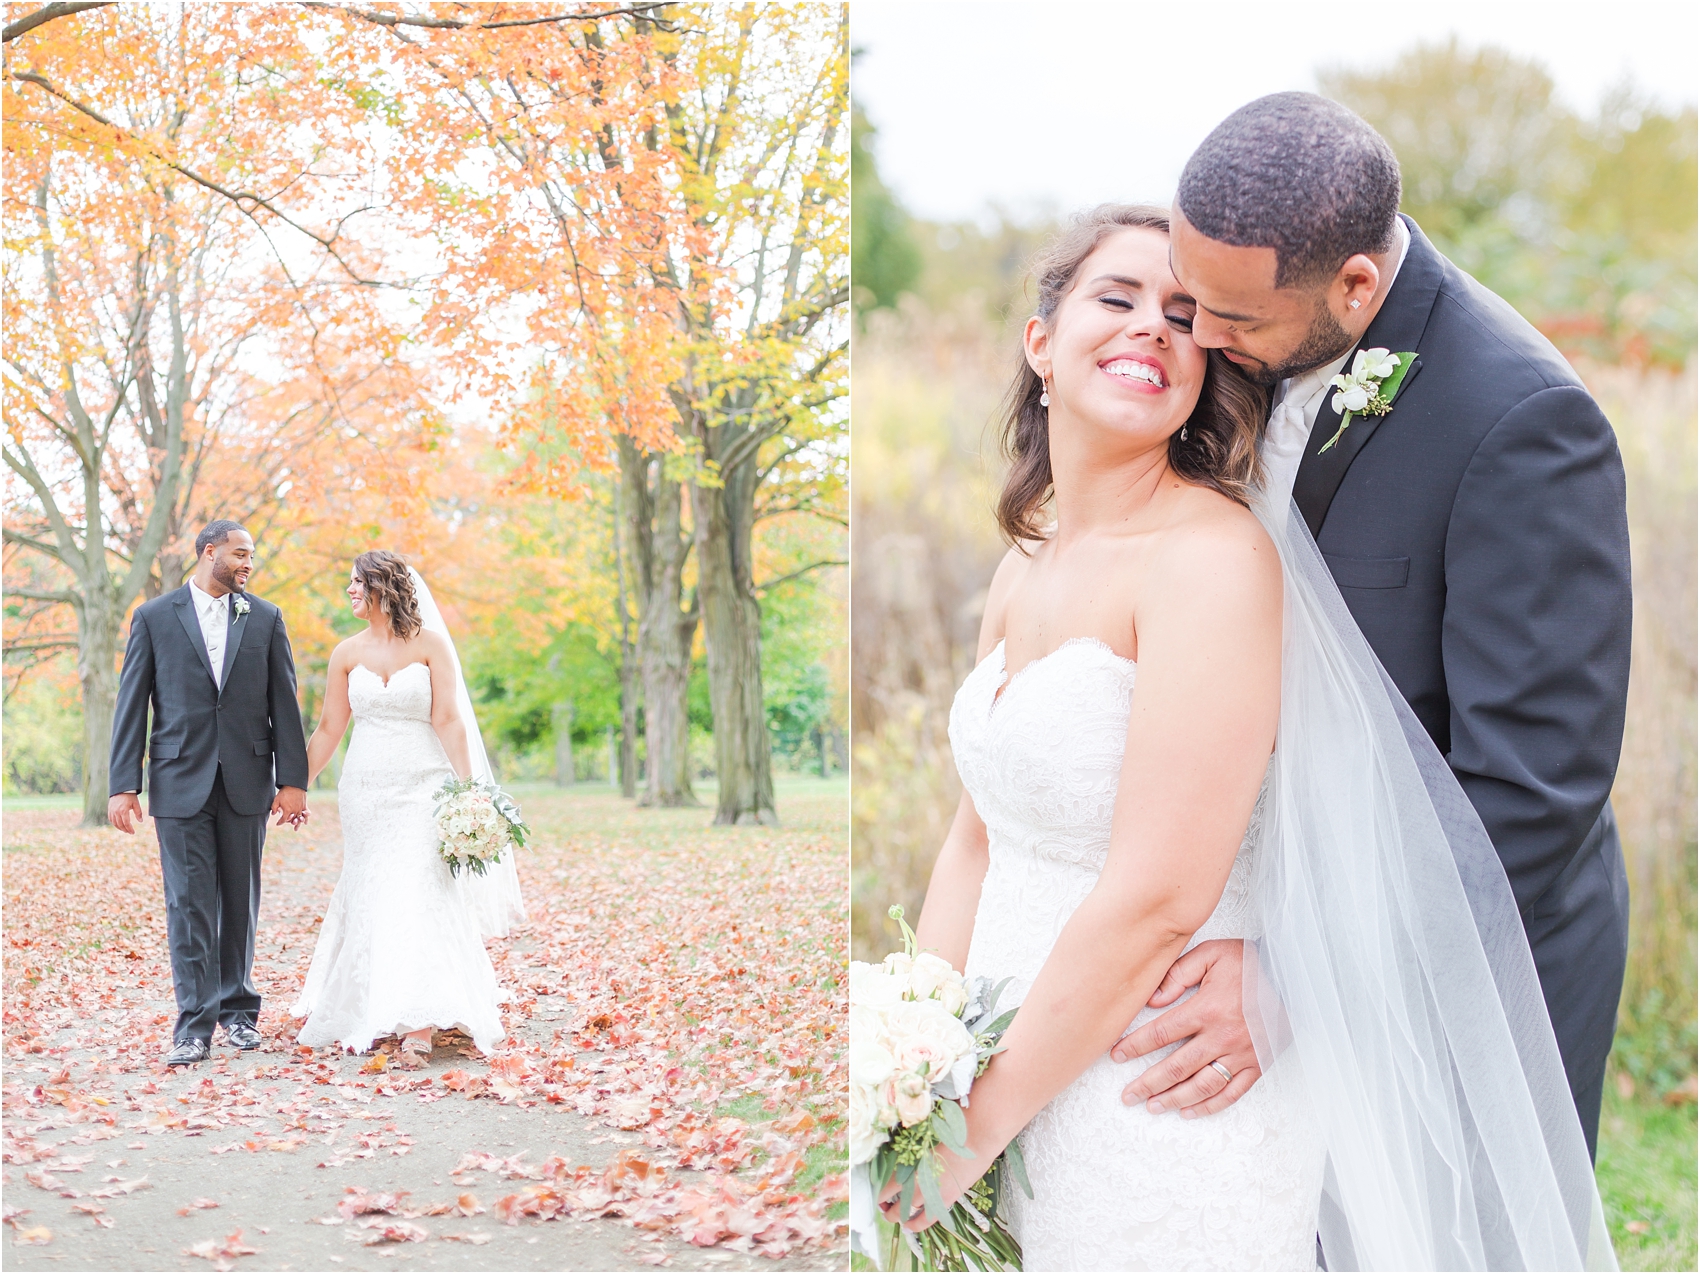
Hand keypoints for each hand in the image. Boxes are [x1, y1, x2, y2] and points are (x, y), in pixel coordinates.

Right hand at [108, 792, 143, 833]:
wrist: (121, 789)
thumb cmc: (130, 796)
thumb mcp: (136, 803)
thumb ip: (138, 813)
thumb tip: (141, 821)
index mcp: (123, 811)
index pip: (126, 823)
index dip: (130, 829)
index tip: (133, 832)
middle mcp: (116, 812)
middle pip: (120, 824)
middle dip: (125, 830)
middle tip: (129, 832)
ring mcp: (112, 811)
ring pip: (114, 823)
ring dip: (119, 828)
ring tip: (125, 830)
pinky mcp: (109, 809)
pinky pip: (111, 819)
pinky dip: (114, 823)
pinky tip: (118, 825)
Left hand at [272, 786, 307, 827]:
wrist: (294, 785)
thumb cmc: (284, 792)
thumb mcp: (276, 799)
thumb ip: (274, 807)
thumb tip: (273, 814)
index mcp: (287, 810)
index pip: (283, 820)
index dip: (280, 822)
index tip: (277, 824)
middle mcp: (294, 811)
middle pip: (292, 821)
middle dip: (289, 824)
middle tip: (286, 825)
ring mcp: (300, 809)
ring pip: (300, 819)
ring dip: (298, 824)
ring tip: (296, 828)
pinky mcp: (304, 805)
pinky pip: (306, 814)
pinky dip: (306, 818)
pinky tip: (305, 822)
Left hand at [876, 1136, 991, 1231]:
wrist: (978, 1137)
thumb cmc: (950, 1128)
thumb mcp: (924, 1134)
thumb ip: (911, 1145)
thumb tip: (901, 1146)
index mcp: (908, 1165)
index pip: (885, 1186)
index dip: (878, 1192)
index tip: (874, 1191)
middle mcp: (916, 1183)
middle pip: (893, 1202)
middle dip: (885, 1206)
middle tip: (882, 1204)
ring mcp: (931, 1194)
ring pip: (906, 1213)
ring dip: (896, 1216)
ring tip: (891, 1216)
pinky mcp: (946, 1200)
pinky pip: (927, 1220)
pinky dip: (916, 1226)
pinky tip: (909, 1226)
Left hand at [1111, 938, 1260, 1117]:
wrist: (1292, 976)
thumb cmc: (1250, 963)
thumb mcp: (1211, 954)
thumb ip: (1179, 974)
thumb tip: (1153, 1000)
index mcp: (1207, 1009)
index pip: (1161, 1033)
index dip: (1136, 1046)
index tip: (1116, 1055)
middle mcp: (1222, 1037)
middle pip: (1177, 1067)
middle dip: (1148, 1083)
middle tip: (1127, 1095)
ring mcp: (1241, 1055)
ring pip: (1201, 1086)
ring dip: (1174, 1099)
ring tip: (1152, 1106)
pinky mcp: (1257, 1065)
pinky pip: (1232, 1092)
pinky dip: (1210, 1106)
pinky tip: (1190, 1111)